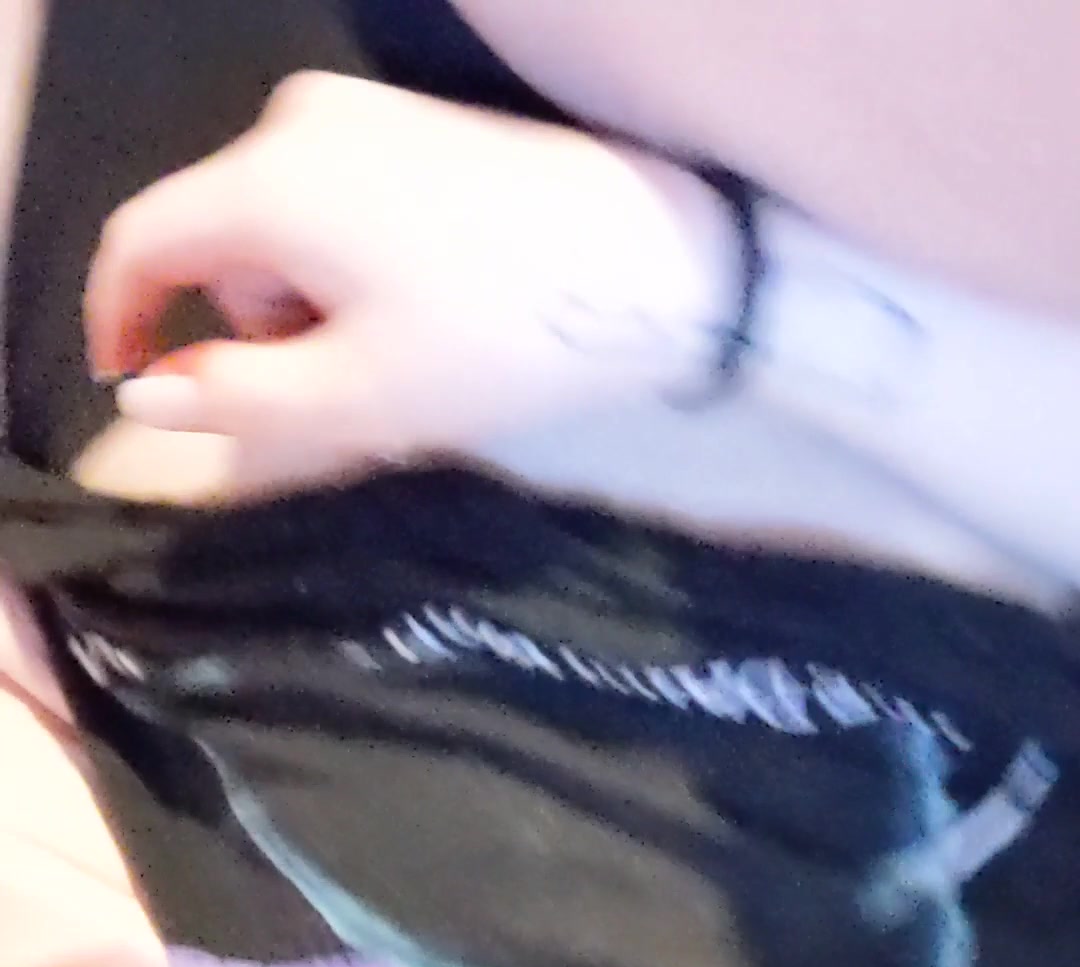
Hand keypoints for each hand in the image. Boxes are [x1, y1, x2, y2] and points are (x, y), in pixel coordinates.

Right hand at [85, 72, 730, 493]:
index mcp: (269, 184)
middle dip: (253, 324)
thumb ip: (232, 399)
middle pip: (217, 239)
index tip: (137, 385)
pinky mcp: (410, 127)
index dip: (120, 320)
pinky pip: (331, 207)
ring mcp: (361, 115)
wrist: (651, 266)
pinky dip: (349, 270)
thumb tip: (147, 392)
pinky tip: (426, 310)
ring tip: (397, 352)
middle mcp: (298, 124)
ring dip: (309, 302)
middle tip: (338, 389)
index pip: (141, 242)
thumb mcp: (354, 399)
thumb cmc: (497, 340)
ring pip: (277, 228)